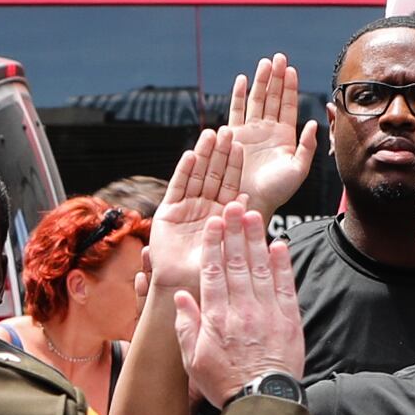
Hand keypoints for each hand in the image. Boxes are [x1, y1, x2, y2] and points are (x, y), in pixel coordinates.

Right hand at [146, 127, 245, 293]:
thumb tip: (247, 202)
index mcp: (222, 214)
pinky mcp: (168, 211)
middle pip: (214, 175)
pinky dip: (183, 171)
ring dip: (203, 155)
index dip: (234, 165)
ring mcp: (186, 207)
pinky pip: (177, 187)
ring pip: (197, 176)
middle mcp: (205, 207)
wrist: (181, 284)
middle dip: (220, 153)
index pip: (230, 185)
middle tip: (227, 131)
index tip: (240, 145)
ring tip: (209, 134)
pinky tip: (190, 155)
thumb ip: (235, 224)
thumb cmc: (208, 273)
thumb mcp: (227, 247)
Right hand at [175, 204, 304, 406]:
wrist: (262, 402)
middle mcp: (242, 309)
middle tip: (233, 207)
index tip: (212, 224)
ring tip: (254, 216)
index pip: (213, 272)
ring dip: (257, 240)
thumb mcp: (193, 359)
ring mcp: (267, 313)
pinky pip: (285, 286)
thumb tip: (182, 296)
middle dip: (234, 232)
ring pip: (260, 268)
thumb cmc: (225, 383)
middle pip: (237, 263)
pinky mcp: (289, 320)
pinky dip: (282, 264)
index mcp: (216, 317)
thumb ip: (187, 326)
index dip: (212, 245)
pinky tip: (279, 245)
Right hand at [229, 55, 318, 216]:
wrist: (253, 202)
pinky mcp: (235, 135)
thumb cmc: (277, 191)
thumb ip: (307, 146)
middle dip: (275, 77)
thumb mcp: (299, 169)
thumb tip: (313, 122)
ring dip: (260, 81)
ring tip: (264, 63)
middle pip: (273, 97)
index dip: (290, 87)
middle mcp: (268, 130)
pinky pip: (236, 111)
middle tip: (278, 57)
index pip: (288, 105)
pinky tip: (241, 79)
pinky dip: (238, 95)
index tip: (291, 69)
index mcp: (285, 136)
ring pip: (256, 99)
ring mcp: (251, 131)